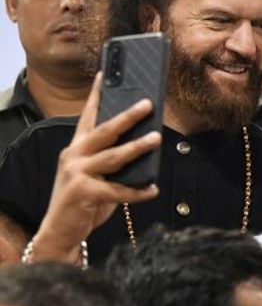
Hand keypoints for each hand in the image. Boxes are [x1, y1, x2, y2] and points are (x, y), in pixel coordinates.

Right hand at [31, 73, 160, 261]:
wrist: (61, 230)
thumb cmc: (84, 199)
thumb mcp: (96, 174)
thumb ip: (112, 160)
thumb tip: (146, 145)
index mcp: (76, 147)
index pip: (88, 116)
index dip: (97, 95)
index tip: (106, 74)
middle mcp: (74, 156)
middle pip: (103, 131)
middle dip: (126, 117)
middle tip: (148, 104)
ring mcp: (76, 174)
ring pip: (112, 157)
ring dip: (136, 148)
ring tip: (156, 139)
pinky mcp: (83, 193)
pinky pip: (117, 191)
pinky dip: (138, 191)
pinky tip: (153, 189)